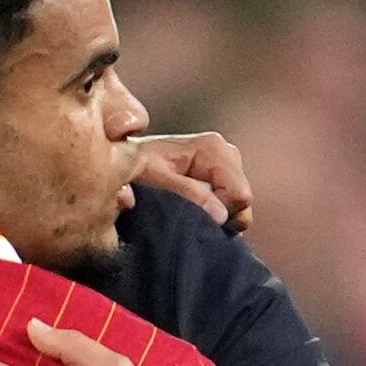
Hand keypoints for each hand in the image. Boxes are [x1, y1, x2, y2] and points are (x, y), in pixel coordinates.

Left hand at [126, 131, 253, 231]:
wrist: (122, 160)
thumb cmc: (136, 168)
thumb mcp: (156, 180)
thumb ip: (188, 194)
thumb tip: (221, 215)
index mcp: (213, 148)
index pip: (239, 193)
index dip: (222, 212)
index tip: (194, 217)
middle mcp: (224, 151)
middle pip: (243, 199)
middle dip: (222, 214)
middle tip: (190, 217)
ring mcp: (224, 163)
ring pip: (239, 203)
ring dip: (219, 215)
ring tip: (191, 213)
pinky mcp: (220, 175)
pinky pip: (232, 203)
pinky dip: (218, 213)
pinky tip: (197, 212)